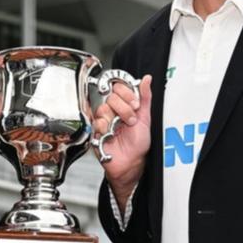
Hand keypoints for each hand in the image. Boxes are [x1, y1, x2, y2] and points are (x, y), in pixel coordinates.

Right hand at [93, 75, 152, 204]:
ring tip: (122, 128)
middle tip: (131, 120)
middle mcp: (112, 111)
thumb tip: (147, 79)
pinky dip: (106, 128)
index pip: (118, 87)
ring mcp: (104, 120)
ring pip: (103, 109)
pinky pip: (97, 122)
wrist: (131, 162)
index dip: (127, 94)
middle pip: (111, 97)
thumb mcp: (146, 117)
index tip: (135, 104)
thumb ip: (145, 97)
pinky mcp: (96, 131)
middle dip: (124, 109)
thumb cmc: (138, 143)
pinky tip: (111, 134)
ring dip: (116, 119)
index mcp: (124, 105)